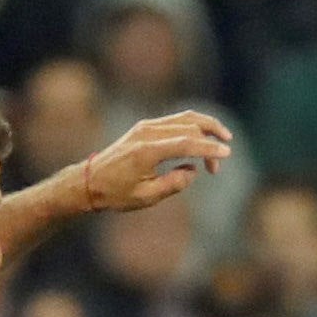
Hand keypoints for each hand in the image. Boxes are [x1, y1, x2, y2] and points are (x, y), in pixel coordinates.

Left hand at [79, 111, 233, 212]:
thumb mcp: (145, 197)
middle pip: (189, 126)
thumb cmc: (115, 194)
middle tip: (218, 166)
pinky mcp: (145, 127)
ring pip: (184, 118)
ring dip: (205, 128)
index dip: (208, 149)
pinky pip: (175, 121)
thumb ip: (173, 184)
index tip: (226, 154)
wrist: (90, 181)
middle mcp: (147, 133)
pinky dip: (193, 127)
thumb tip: (193, 170)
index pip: (185, 143)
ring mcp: (145, 126)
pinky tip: (203, 137)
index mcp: (147, 151)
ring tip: (223, 138)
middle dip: (209, 143)